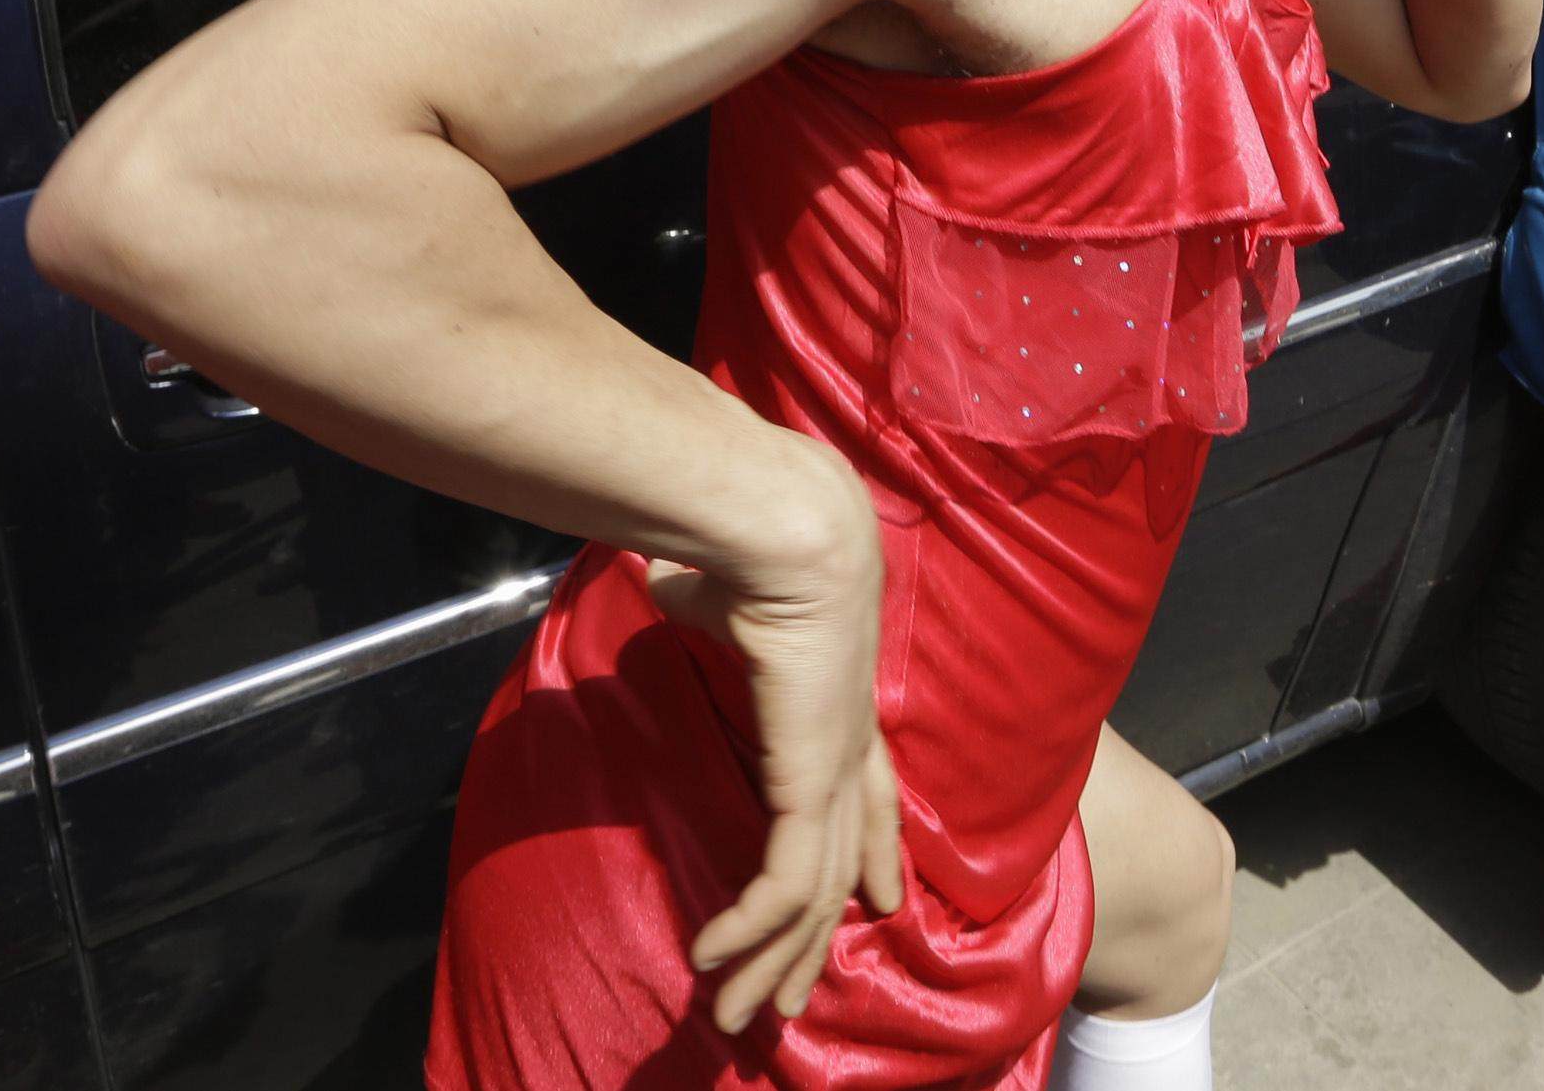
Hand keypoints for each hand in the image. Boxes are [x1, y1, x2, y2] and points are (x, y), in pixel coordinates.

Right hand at [649, 434, 904, 1034]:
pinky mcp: (809, 780)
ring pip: (816, 894)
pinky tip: (714, 955)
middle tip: (783, 1001)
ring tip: (737, 1013)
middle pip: (844, 867)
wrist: (790, 529)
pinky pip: (787, 880)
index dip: (875, 852)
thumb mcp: (723, 590)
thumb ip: (700, 598)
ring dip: (771, 958)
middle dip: (812, 942)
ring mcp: (834, 768)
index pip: (870, 798)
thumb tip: (663, 573)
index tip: (880, 901)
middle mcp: (848, 747)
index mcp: (840, 705)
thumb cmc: (755, 544)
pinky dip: (750, 926)